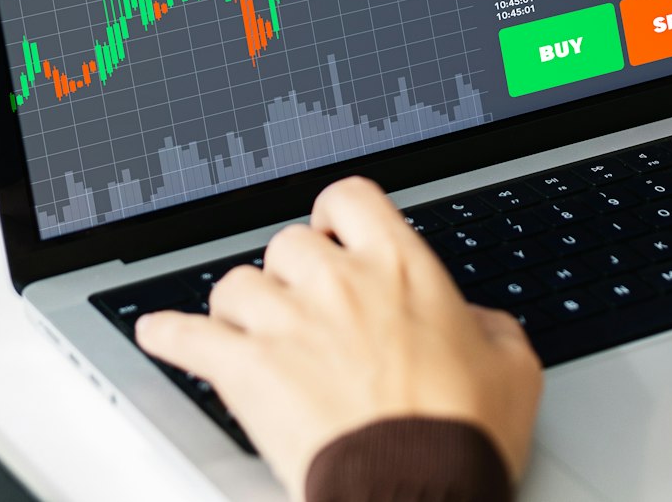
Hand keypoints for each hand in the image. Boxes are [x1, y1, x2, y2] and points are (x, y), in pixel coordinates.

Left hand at [135, 177, 543, 497]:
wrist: (416, 493)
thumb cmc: (462, 435)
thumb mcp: (512, 368)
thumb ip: (488, 326)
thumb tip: (474, 321)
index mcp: (400, 266)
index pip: (350, 199)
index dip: (337, 216)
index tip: (334, 234)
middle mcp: (337, 281)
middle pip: (287, 243)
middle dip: (291, 274)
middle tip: (300, 304)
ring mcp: (286, 322)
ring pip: (236, 285)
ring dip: (240, 307)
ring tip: (247, 330)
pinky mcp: (245, 369)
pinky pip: (188, 336)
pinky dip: (170, 335)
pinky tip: (159, 333)